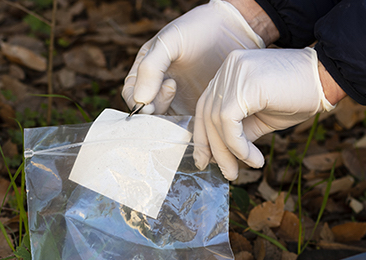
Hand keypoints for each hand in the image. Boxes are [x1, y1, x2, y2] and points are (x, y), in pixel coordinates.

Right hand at [121, 0, 265, 115]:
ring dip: (170, 119)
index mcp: (145, 70)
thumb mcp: (170, 42)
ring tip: (184, 93)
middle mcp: (158, 87)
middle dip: (154, 109)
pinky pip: (185, 124)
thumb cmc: (199, 29)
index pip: (131, 94)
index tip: (151, 100)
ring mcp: (177, 99)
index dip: (138, 102)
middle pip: (146, 112)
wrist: (234, 29)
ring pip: (164, 121)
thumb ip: (151, 68)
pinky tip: (196, 110)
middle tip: (173, 88)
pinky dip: (186, 124)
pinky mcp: (195, 108)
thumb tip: (140, 100)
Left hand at [193, 47, 335, 179]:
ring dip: (228, 152)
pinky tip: (253, 159)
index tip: (206, 161)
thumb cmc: (297, 97)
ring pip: (216, 121)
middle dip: (214, 149)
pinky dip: (238, 146)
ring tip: (242, 169)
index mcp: (229, 71)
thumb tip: (218, 155)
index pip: (206, 106)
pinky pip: (229, 123)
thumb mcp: (260, 118)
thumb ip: (237, 131)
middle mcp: (227, 68)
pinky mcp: (244, 85)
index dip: (203, 136)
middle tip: (227, 174)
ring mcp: (234, 73)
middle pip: (208, 114)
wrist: (327, 78)